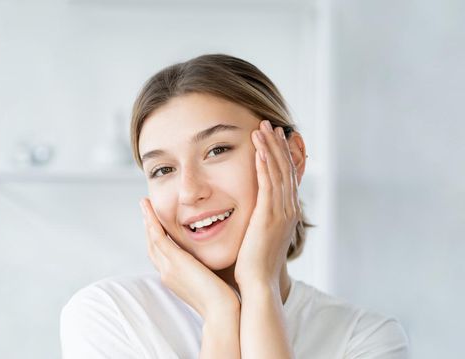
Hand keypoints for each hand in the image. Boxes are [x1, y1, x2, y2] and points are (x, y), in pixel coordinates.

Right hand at [140, 198, 239, 319]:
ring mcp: (168, 267)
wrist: (221, 311)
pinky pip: (158, 238)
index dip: (156, 236)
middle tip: (144, 208)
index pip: (161, 253)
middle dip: (147, 226)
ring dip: (147, 219)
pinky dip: (152, 223)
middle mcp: (167, 272)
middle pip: (152, 245)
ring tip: (144, 203)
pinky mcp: (174, 262)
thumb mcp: (209, 279)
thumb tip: (213, 259)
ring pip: (152, 239)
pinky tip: (150, 210)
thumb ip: (205, 267)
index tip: (156, 221)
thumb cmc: (222, 298)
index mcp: (174, 276)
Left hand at [234, 120, 300, 289]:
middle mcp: (288, 209)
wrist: (259, 284)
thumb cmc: (255, 264)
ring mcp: (281, 212)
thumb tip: (254, 213)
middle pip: (285, 169)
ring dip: (270, 148)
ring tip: (262, 128)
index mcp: (287, 212)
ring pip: (277, 172)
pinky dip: (264, 165)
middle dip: (277, 145)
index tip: (274, 137)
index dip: (281, 155)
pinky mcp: (269, 216)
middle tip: (270, 124)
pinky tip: (259, 149)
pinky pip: (267, 184)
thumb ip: (261, 220)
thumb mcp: (261, 236)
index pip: (286, 176)